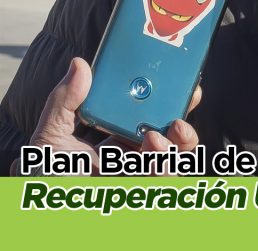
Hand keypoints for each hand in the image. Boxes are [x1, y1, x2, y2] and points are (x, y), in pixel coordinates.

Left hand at [11, 57, 201, 175]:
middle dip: (182, 115)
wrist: (42, 220)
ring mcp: (138, 179)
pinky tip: (156, 149)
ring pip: (174, 157)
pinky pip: (165, 178)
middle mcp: (129, 160)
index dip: (164, 100)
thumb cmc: (44, 183)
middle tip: (189, 97)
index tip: (175, 82)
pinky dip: (166, 163)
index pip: (145, 118)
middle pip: (169, 135)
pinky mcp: (143, 194)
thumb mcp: (49, 139)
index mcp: (111, 142)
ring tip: (162, 133)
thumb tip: (80, 65)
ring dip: (176, 141)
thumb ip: (63, 103)